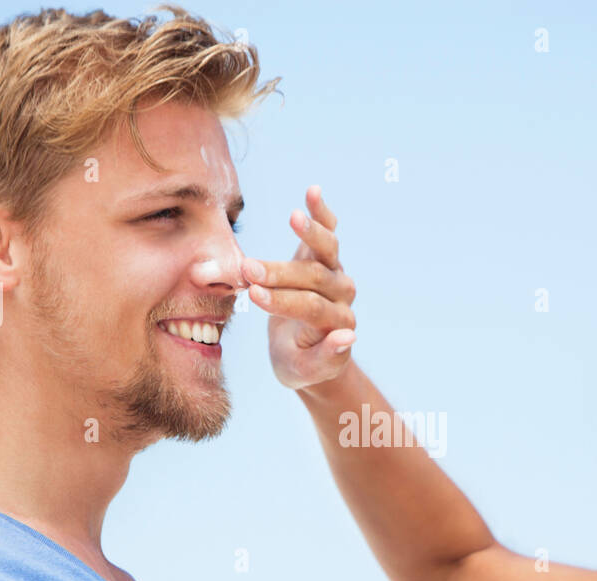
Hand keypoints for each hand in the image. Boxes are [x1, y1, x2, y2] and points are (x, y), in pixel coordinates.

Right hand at [242, 186, 356, 390]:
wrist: (308, 354)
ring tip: (295, 216)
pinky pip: (327, 233)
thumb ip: (327, 357)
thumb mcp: (306, 372)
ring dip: (310, 233)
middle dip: (280, 273)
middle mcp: (342, 296)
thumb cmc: (301, 364)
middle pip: (314, 279)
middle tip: (247, 269)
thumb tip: (349, 336)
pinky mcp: (324, 258)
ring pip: (326, 251)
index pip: (310, 307)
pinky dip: (323, 214)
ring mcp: (335, 274)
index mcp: (337, 323)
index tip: (253, 295)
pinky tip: (313, 192)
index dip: (282, 300)